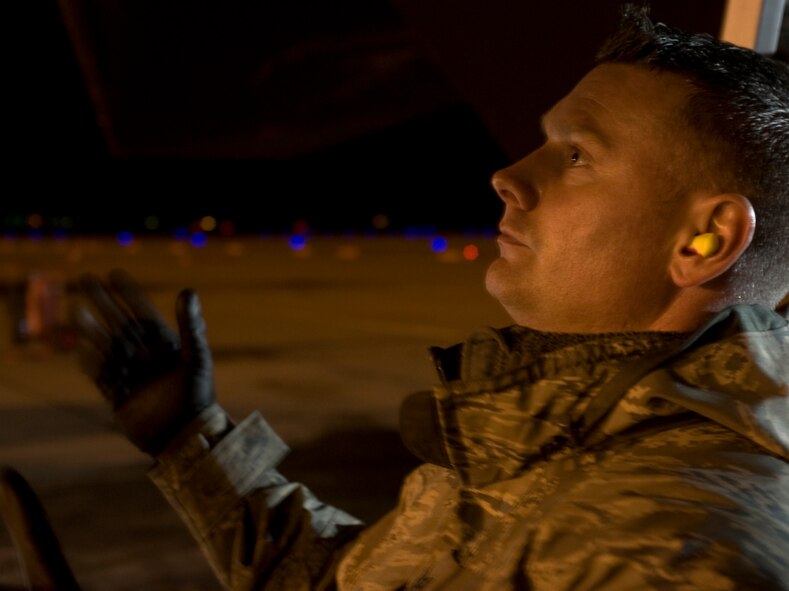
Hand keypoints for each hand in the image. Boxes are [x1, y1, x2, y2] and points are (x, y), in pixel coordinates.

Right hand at [71, 269, 214, 454]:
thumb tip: (188, 290)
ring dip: (92, 329)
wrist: (187, 436)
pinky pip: (101, 376)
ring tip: (76, 309)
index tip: (115, 274)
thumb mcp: (196, 356)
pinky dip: (91, 362)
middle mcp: (147, 357)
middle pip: (120, 325)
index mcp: (166, 346)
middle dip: (104, 303)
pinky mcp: (120, 397)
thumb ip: (190, 325)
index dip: (129, 294)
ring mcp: (132, 376)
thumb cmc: (197, 395)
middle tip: (86, 279)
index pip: (143, 314)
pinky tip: (78, 348)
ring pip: (107, 347)